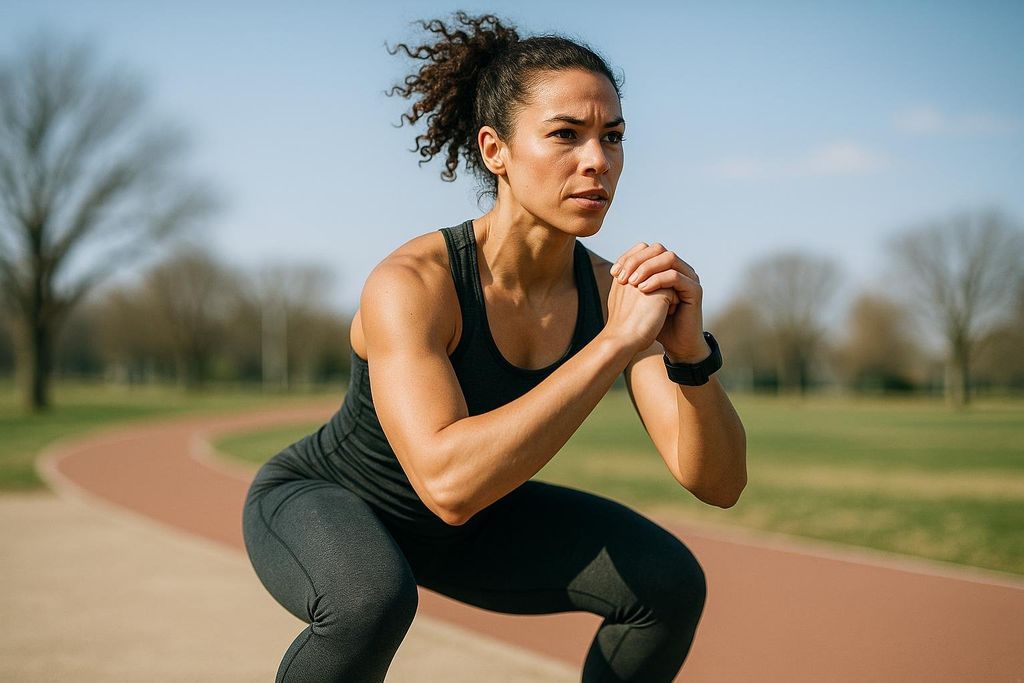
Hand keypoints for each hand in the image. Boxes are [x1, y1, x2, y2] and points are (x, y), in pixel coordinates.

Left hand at [609, 242, 709, 361]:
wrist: (675, 343)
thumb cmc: (656, 323)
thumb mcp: (639, 298)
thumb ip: (633, 281)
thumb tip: (615, 268)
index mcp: (667, 268)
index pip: (647, 249)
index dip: (629, 257)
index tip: (614, 273)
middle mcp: (680, 269)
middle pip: (658, 249)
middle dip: (637, 260)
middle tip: (622, 276)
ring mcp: (690, 278)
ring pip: (668, 258)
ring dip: (647, 267)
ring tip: (632, 282)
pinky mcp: (695, 290)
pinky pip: (675, 276)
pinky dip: (657, 280)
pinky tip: (643, 290)